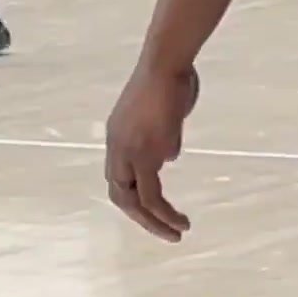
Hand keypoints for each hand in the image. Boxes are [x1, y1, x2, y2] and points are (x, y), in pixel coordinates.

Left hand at [105, 57, 201, 240]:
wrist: (166, 64)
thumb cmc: (170, 80)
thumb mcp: (164, 114)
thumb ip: (163, 136)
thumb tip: (168, 157)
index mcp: (117, 136)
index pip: (117, 176)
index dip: (132, 196)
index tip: (154, 210)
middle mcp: (117, 147)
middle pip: (119, 194)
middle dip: (141, 218)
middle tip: (164, 232)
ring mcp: (128, 152)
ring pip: (134, 200)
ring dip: (154, 222)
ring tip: (177, 232)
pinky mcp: (145, 155)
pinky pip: (152, 196)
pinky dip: (165, 214)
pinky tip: (180, 221)